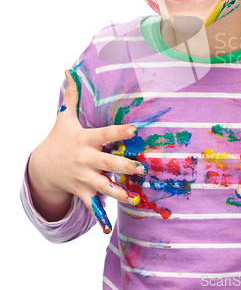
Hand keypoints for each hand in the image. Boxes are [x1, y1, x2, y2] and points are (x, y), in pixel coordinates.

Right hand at [28, 69, 146, 233]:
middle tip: (141, 168)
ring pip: (103, 187)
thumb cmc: (59, 138)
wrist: (42, 166)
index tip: (135, 129)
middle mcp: (84, 160)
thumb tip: (68, 71)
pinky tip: (109, 227)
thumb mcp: (64, 118)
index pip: (104, 134)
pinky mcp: (82, 191)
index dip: (119, 132)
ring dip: (119, 192)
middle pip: (107, 163)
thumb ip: (71, 96)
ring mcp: (82, 178)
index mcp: (84, 140)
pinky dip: (100, 215)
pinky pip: (93, 204)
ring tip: (134, 196)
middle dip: (124, 166)